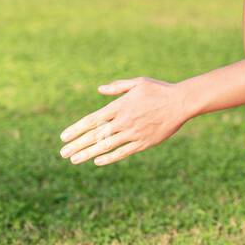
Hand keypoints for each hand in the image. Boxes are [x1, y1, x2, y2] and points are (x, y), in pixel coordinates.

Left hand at [57, 77, 190, 165]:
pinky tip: (97, 161)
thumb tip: (100, 89)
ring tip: (74, 160)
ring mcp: (134, 133)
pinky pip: (123, 152)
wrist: (182, 102)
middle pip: (95, 136)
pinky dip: (109, 157)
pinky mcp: (144, 142)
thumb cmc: (160, 90)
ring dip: (88, 154)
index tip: (63, 137)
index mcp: (120, 106)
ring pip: (106, 146)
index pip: (92, 120)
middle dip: (77, 145)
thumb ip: (118, 87)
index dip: (76, 129)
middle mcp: (124, 121)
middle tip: (63, 153)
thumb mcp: (138, 82)